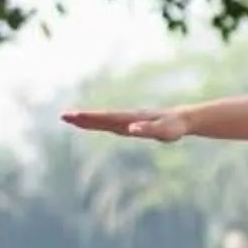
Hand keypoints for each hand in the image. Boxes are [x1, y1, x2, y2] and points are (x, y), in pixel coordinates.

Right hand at [61, 108, 188, 143]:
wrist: (183, 119)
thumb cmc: (174, 126)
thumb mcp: (164, 131)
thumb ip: (148, 130)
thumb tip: (131, 129)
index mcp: (131, 119)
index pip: (107, 118)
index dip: (90, 118)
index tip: (74, 116)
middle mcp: (127, 118)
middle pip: (101, 117)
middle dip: (83, 118)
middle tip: (64, 116)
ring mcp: (128, 120)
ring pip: (104, 119)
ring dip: (88, 119)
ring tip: (70, 118)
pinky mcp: (131, 124)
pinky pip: (111, 123)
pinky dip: (98, 123)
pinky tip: (91, 124)